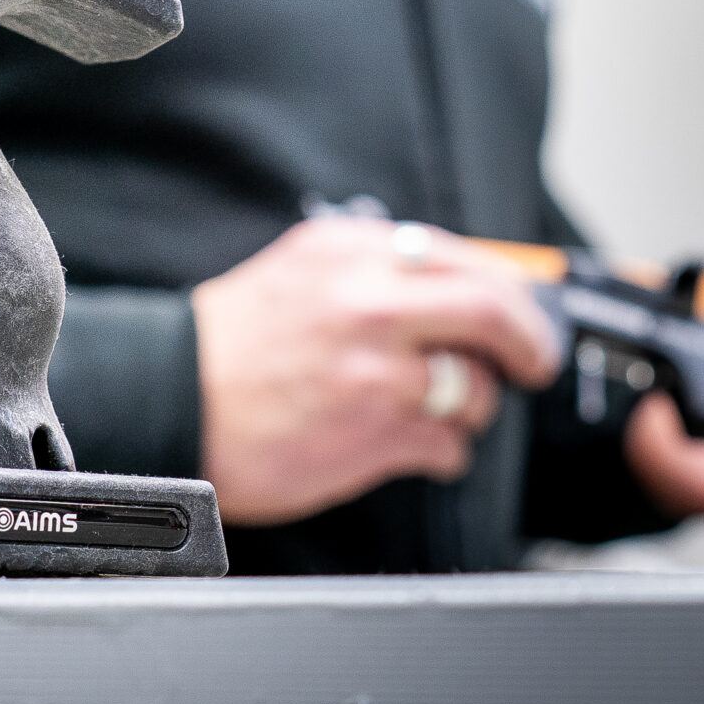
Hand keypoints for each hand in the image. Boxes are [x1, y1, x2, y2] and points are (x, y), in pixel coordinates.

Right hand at [191, 217, 560, 525]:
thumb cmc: (237, 340)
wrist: (169, 399)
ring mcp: (374, 373)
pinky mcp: (372, 436)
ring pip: (475, 389)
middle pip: (494, 313)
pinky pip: (446, 446)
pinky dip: (442, 450)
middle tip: (534, 364)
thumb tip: (469, 280)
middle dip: (529, 344)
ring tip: (435, 409)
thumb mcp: (308, 268)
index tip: (524, 318)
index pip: (472, 262)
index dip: (514, 296)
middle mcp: (370, 304)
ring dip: (470, 405)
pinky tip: (412, 445)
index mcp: (356, 252)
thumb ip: (384, 266)